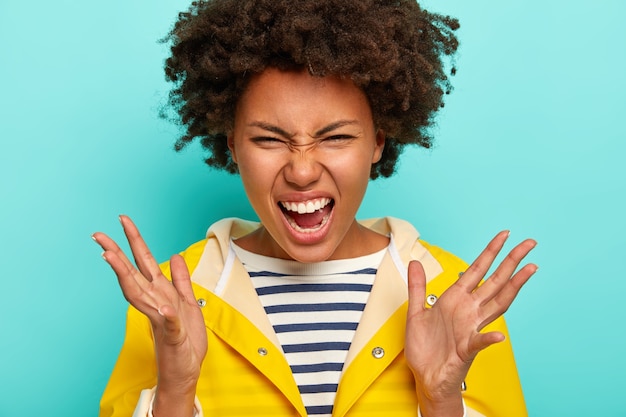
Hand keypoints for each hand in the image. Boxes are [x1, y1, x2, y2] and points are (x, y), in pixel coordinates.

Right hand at [93, 216, 206, 414]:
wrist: (186, 369)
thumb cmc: (185, 338)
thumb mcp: (188, 302)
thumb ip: (180, 280)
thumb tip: (174, 255)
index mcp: (160, 292)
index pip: (143, 262)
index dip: (134, 241)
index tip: (123, 220)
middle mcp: (155, 302)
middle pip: (132, 274)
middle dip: (116, 254)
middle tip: (98, 235)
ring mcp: (162, 319)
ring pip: (140, 295)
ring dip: (126, 276)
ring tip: (111, 257)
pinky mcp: (173, 337)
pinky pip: (170, 324)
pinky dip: (167, 316)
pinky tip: (162, 307)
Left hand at [405, 231, 536, 416]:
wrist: (425, 377)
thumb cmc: (425, 347)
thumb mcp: (415, 312)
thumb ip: (417, 287)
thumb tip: (415, 262)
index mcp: (457, 299)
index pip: (477, 270)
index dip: (490, 252)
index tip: (505, 235)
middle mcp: (469, 311)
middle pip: (495, 281)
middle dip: (512, 261)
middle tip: (529, 243)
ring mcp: (471, 329)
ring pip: (497, 304)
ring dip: (513, 287)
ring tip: (530, 270)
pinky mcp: (467, 350)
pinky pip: (480, 343)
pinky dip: (489, 339)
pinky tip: (499, 336)